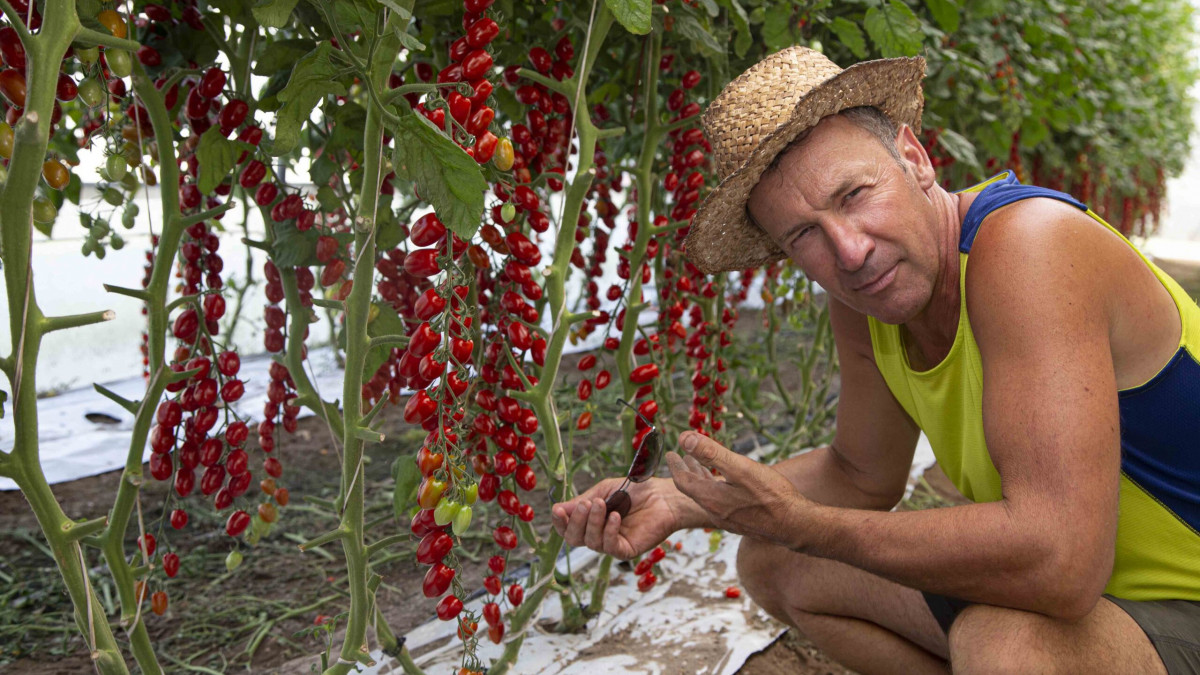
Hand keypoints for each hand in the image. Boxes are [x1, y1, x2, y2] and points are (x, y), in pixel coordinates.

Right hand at [550, 477, 684, 559]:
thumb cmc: (634, 491)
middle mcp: (598, 535)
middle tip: (585, 504)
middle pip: (574, 539)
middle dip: (575, 522)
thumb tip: (557, 508)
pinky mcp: (626, 550)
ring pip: (591, 542)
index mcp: (590, 521)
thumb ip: (581, 501)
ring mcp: (611, 544)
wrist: (662, 495)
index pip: (567, 528)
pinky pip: (610, 547)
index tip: (558, 510)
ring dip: (593, 522)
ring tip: (602, 504)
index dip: (560, 522)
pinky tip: (615, 516)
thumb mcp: (603, 491)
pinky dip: (609, 531)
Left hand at [667, 431, 814, 548]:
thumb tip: (683, 438)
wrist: (796, 525)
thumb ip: (711, 452)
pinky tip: (725, 484)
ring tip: (698, 465)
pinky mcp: (742, 522)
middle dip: (686, 472)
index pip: (683, 482)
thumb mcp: (739, 468)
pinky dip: (714, 488)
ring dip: (700, 479)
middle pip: (693, 490)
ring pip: (707, 497)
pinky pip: (720, 503)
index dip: (675, 466)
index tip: (669, 453)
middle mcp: (715, 512)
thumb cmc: (771, 495)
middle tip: (679, 457)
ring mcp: (729, 519)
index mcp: (711, 499)